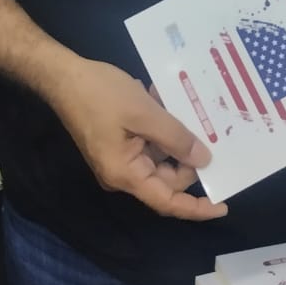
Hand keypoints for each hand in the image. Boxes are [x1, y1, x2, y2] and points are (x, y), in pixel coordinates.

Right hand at [45, 56, 228, 220]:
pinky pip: (147, 143)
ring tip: (180, 106)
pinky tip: (161, 101)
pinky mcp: (117, 143)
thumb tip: (204, 160)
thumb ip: (175, 138)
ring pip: (159, 157)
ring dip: (173, 136)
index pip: (167, 201)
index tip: (223, 206)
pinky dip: (159, 127)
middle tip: (206, 128)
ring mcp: (119, 159)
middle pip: (166, 177)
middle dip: (187, 156)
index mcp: (126, 174)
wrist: (62, 77)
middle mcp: (122, 174)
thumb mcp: (144, 113)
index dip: (196, 207)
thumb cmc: (100, 95)